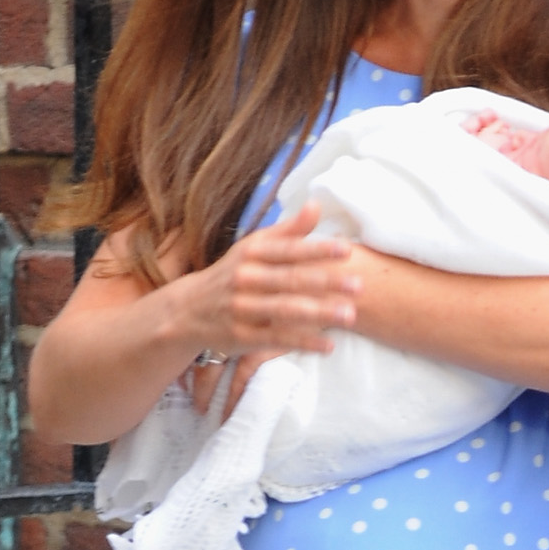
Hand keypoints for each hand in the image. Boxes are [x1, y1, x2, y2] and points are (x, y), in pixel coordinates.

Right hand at [183, 202, 360, 361]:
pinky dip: (303, 343)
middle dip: (325, 283)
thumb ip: (289, 230)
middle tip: (359, 285)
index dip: (317, 249)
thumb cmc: (233, 273)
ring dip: (319, 314)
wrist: (189, 309)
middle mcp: (245, 279)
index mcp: (251, 253)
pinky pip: (276, 339)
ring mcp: (242, 309)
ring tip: (351, 315)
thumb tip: (317, 204)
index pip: (288, 250)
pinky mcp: (241, 336)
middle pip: (290, 280)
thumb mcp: (254, 247)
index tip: (346, 250)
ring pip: (285, 311)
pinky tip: (329, 345)